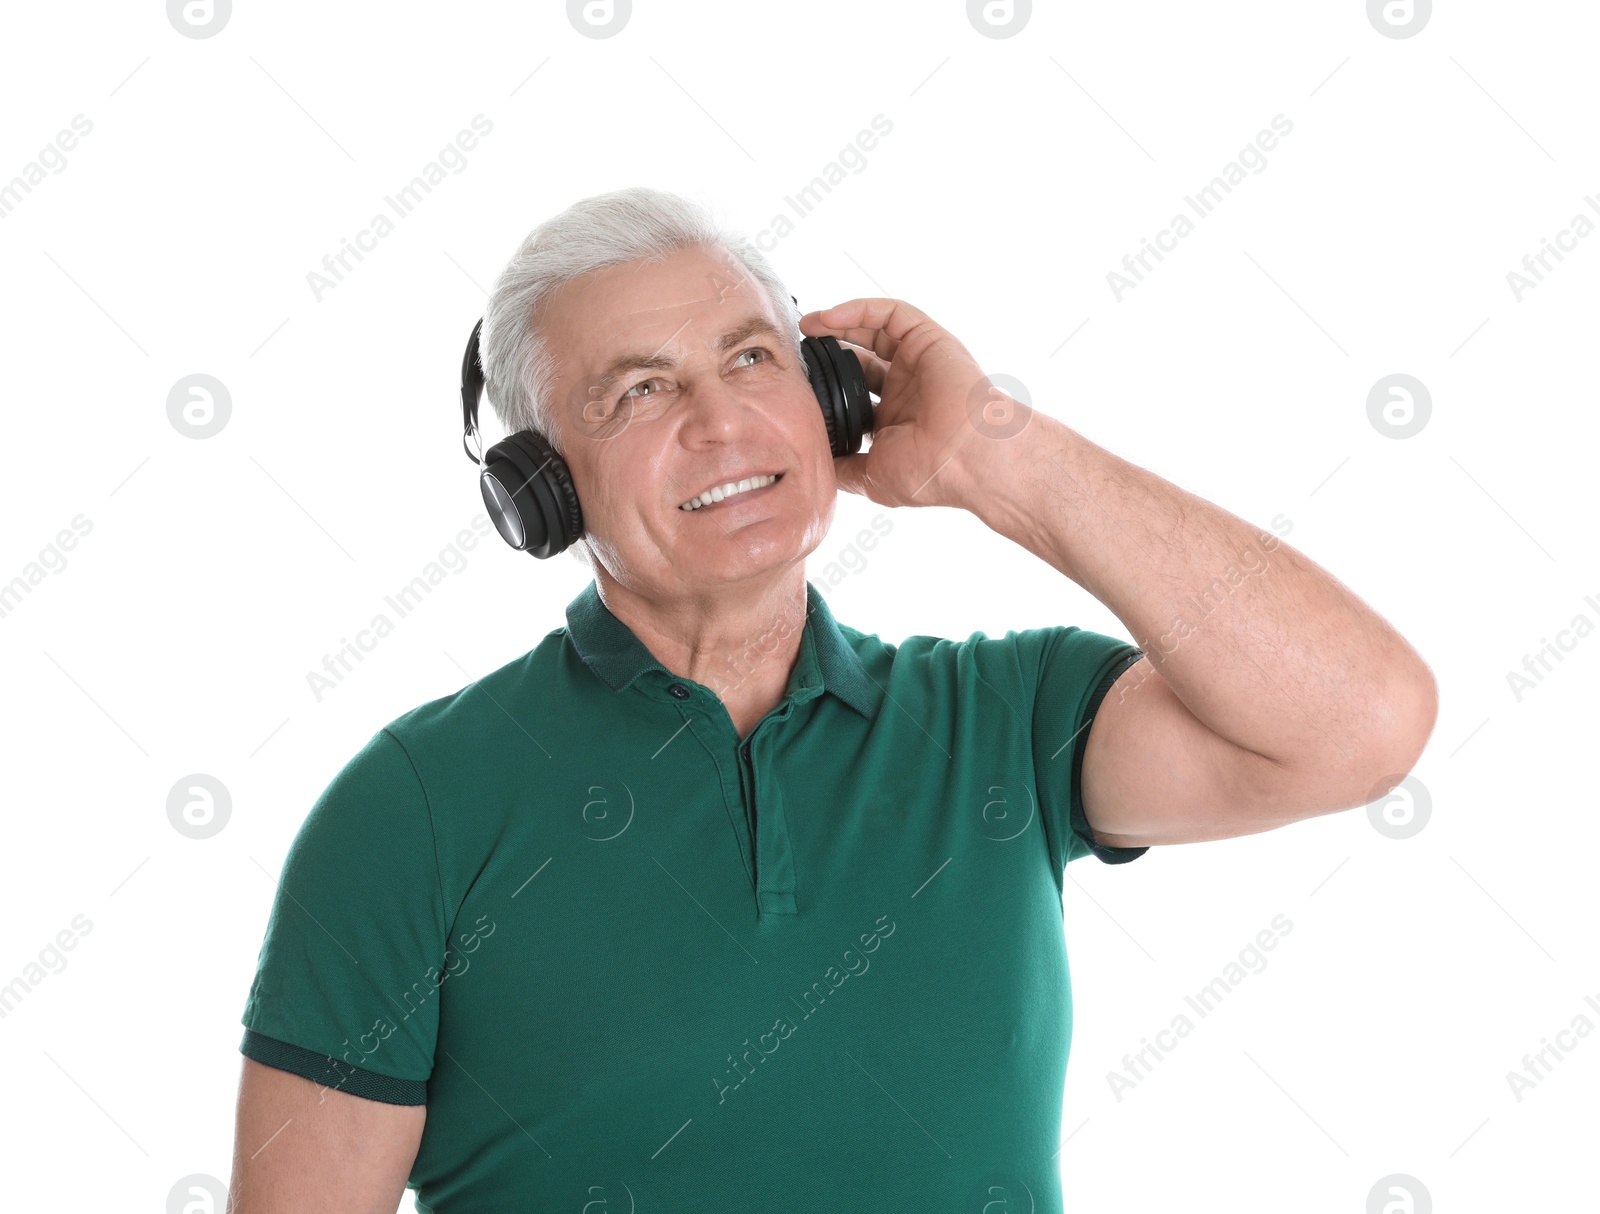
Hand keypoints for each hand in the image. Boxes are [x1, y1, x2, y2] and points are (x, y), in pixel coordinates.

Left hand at [800, 297, 1030, 510]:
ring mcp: (918, 363)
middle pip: (861, 358)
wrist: (967, 458)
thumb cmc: (929, 473)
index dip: (826, 386)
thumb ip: (843, 468)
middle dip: (829, 353)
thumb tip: (814, 464)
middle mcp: (906, 388)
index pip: (854, 394)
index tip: (797, 385)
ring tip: (807, 326)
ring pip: (875, 330)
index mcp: (895, 419)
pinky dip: (859, 310)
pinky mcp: (928, 340)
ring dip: (839, 324)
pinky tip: (829, 317)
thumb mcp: (872, 478)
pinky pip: (891, 313)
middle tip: (799, 352)